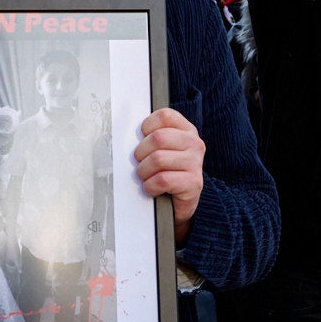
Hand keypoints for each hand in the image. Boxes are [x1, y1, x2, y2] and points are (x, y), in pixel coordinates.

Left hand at [133, 108, 204, 243]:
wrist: (178, 205)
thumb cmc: (165, 173)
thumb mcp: (162, 150)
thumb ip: (151, 137)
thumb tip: (124, 129)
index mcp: (186, 131)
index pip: (164, 116)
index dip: (147, 127)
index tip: (143, 139)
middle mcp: (194, 144)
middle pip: (158, 138)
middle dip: (141, 153)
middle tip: (141, 163)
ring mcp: (196, 163)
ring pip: (158, 159)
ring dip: (144, 172)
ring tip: (146, 177)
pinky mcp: (193, 183)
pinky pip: (162, 180)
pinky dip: (150, 186)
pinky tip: (152, 189)